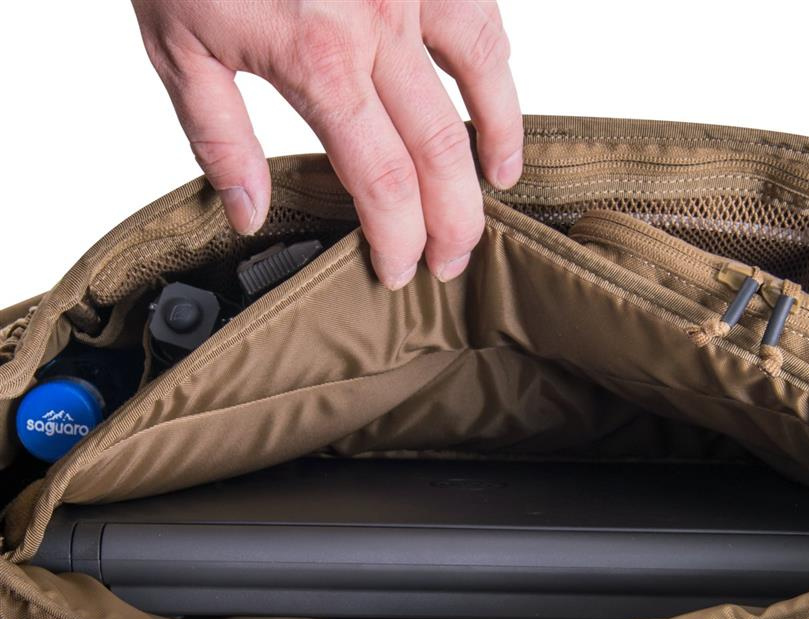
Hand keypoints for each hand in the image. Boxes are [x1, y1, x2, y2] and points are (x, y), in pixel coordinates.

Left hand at [131, 0, 522, 287]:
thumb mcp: (177, 45)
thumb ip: (219, 137)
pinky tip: (494, 93)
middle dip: (454, 218)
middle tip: (454, 258)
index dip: (399, 238)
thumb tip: (251, 215)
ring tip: (497, 185)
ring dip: (497, 140)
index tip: (400, 270)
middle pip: (440, 149)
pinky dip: (496, 63)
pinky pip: (481, 13)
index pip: (381, 180)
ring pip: (484, 73)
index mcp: (318, 59)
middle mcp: (378, 23)